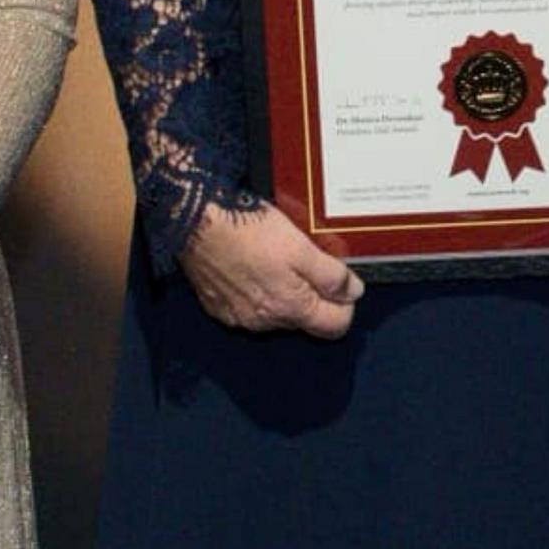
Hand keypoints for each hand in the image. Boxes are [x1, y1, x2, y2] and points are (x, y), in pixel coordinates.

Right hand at [175, 201, 363, 337]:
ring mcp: (239, 317)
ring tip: (277, 259)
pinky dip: (257, 290)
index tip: (342, 283)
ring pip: (277, 313)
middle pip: (305, 320)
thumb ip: (331, 275)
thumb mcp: (301, 246)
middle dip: (313, 295)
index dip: (345, 305)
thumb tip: (353, 293)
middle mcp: (264, 321)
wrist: (195, 222)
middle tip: (307, 260)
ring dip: (284, 292)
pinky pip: (249, 307)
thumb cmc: (248, 229)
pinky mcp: (219, 307)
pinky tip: (253, 265)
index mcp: (289, 308)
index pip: (335, 327)